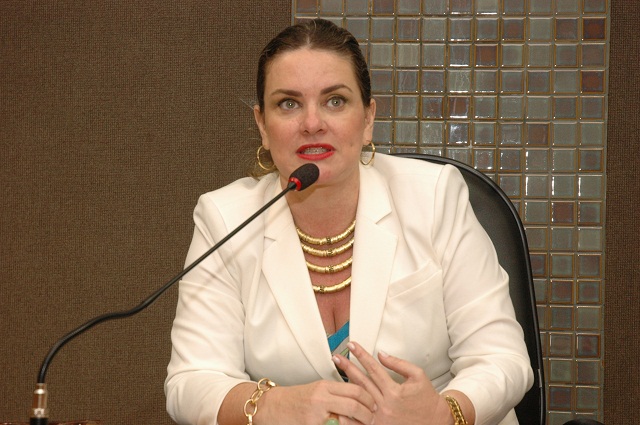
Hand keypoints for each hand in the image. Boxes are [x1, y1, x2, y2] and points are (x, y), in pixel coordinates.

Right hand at [259, 379, 375, 424]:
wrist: (272, 407)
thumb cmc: (296, 400)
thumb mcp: (317, 390)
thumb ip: (335, 394)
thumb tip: (358, 398)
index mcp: (325, 386)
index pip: (355, 389)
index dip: (368, 399)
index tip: (374, 405)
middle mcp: (321, 398)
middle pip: (354, 404)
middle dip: (367, 414)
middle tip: (372, 420)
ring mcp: (316, 414)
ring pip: (346, 420)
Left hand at [332, 341, 452, 424]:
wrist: (436, 422)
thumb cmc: (427, 399)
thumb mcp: (418, 376)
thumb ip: (399, 364)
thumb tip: (381, 354)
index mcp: (394, 392)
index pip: (373, 369)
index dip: (361, 355)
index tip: (352, 345)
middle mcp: (385, 405)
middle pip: (361, 382)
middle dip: (348, 367)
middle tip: (336, 357)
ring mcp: (380, 418)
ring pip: (358, 397)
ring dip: (346, 383)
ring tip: (337, 371)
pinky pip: (359, 418)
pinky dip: (349, 408)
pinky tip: (341, 398)